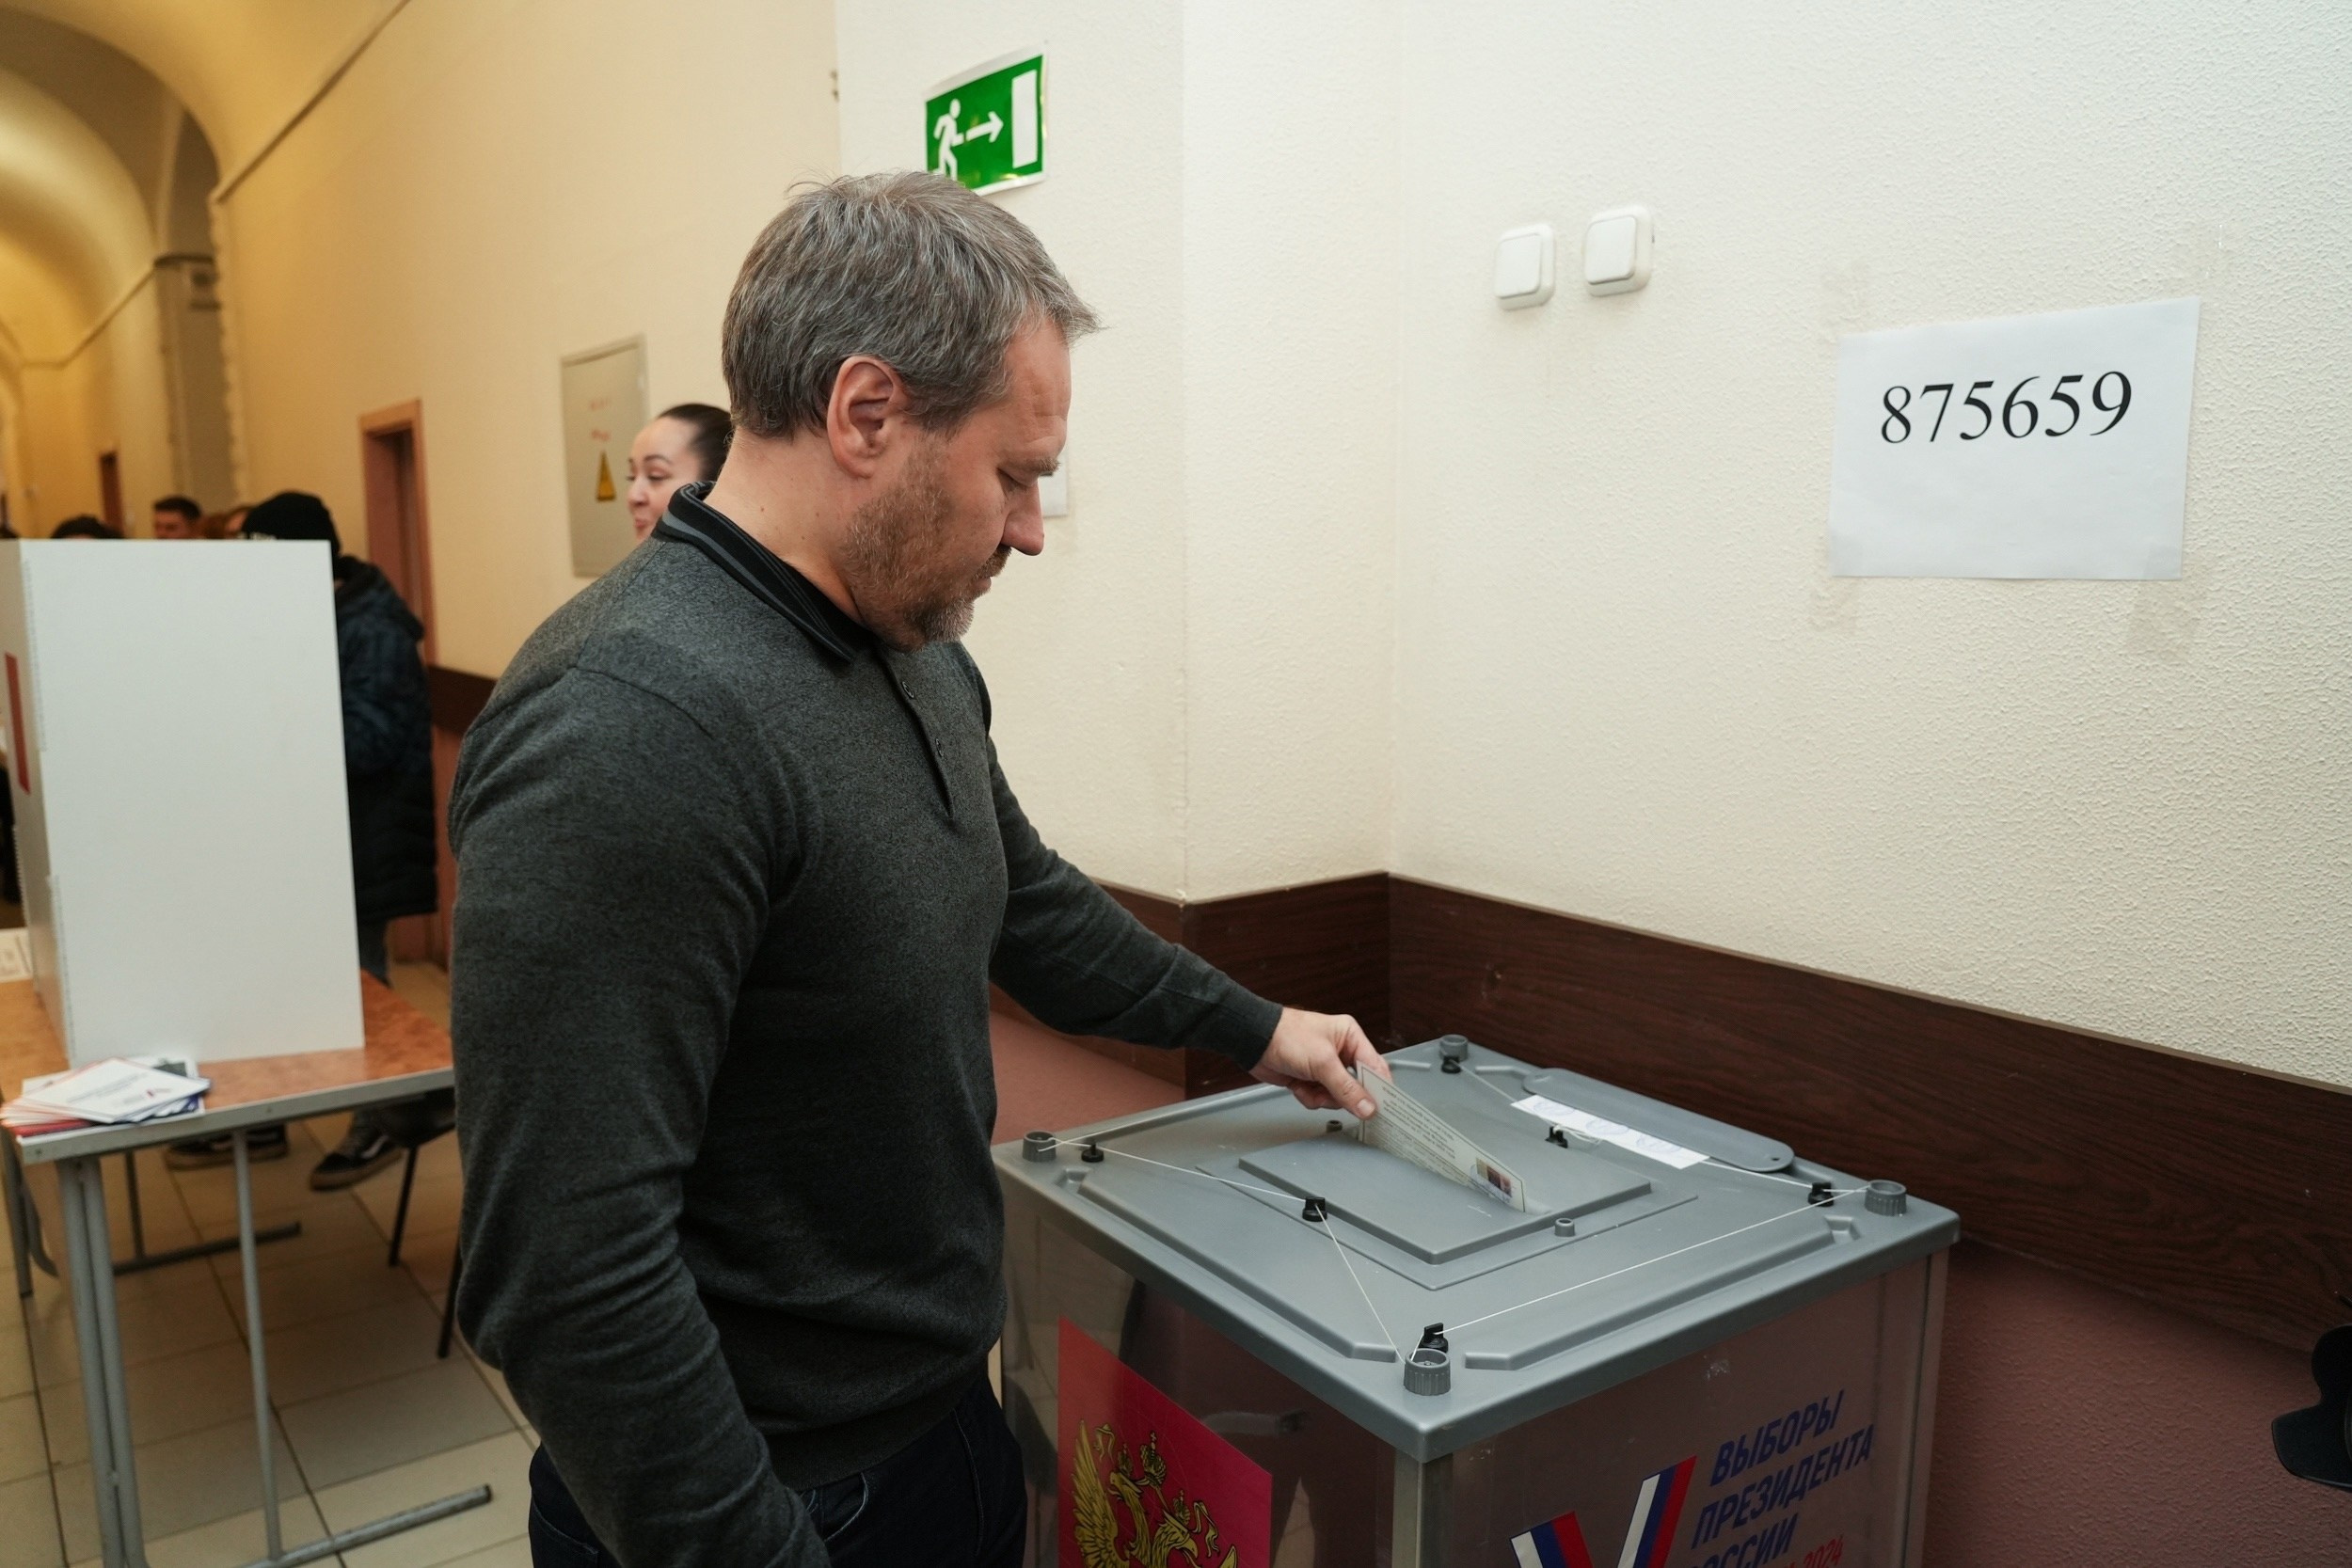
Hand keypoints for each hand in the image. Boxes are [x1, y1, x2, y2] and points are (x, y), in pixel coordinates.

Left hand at [1250, 1008, 1391, 1118]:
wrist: (1254, 1041)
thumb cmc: (1287, 1036)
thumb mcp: (1323, 1062)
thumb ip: (1346, 1088)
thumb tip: (1368, 1107)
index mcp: (1350, 1037)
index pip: (1375, 1067)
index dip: (1379, 1089)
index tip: (1381, 1108)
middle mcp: (1340, 1051)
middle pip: (1356, 1086)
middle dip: (1341, 1095)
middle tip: (1332, 1095)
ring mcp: (1324, 1067)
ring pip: (1337, 1097)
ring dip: (1322, 1097)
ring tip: (1310, 1086)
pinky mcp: (1310, 1079)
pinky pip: (1319, 1098)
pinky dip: (1309, 1097)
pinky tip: (1299, 1087)